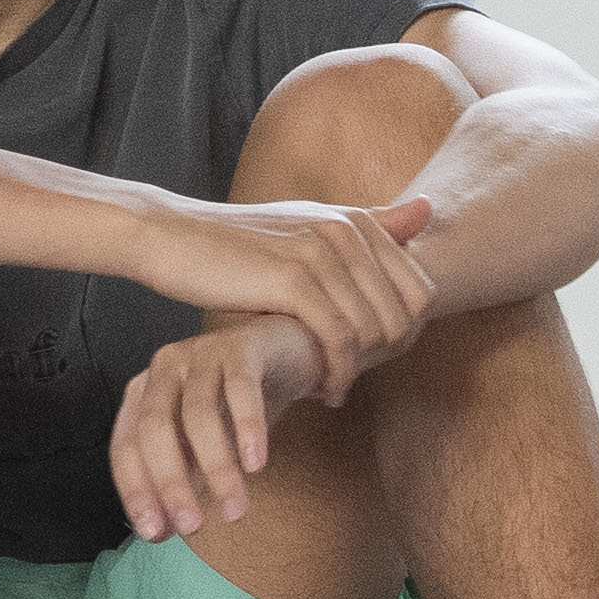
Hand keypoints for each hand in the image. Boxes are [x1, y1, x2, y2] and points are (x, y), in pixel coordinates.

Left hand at [106, 312, 328, 542]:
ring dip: (216, 467)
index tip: (154, 533)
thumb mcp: (206, 445)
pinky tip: (256, 464)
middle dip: (171, 482)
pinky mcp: (241, 346)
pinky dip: (248, 429)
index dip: (137, 491)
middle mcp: (164, 369)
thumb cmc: (239, 401)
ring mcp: (201, 353)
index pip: (126, 446)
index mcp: (144, 393)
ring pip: (199, 414)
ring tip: (235, 508)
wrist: (289, 350)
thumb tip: (164, 532)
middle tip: (192, 526)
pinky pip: (241, 389)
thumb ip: (185, 481)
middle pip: (156, 429)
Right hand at [133, 189, 436, 393]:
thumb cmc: (237, 243)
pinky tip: (319, 390)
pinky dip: (336, 373)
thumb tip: (430, 208)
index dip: (403, 335)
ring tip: (331, 388)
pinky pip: (341, 339)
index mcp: (354, 219)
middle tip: (352, 380)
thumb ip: (370, 224)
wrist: (169, 237)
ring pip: (374, 331)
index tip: (372, 360)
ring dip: (359, 370)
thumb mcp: (306, 226)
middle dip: (385, 358)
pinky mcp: (293, 280)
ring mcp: (321, 253)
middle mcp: (345, 230)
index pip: (419, 290)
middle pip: (404, 316)